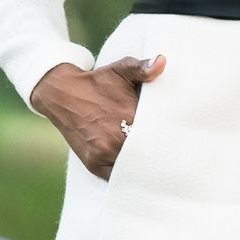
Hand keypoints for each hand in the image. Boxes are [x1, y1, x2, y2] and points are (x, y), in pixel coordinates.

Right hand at [30, 54, 165, 179]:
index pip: (158, 135)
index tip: (177, 137)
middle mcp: (116, 139)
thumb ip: (142, 68)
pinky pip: (117, 177)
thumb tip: (162, 62)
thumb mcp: (121, 69)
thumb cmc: (97, 82)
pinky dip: (127, 175)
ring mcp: (104, 154)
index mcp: (129, 117)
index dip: (168, 137)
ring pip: (134, 167)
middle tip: (172, 155)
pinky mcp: (94, 165)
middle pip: (148, 154)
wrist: (62, 94)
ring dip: (143, 166)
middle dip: (157, 153)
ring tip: (158, 165)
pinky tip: (137, 171)